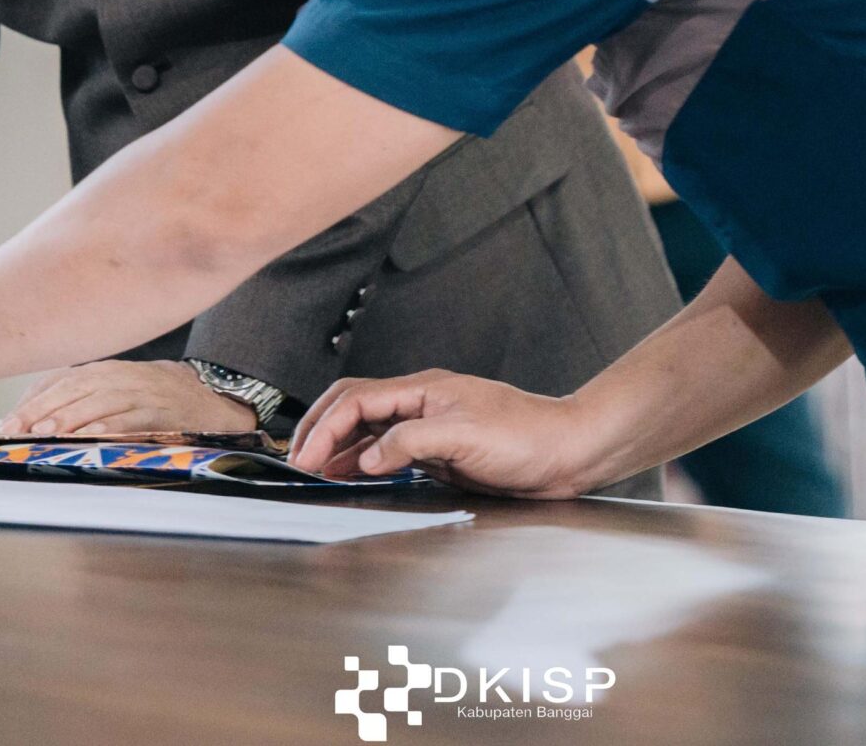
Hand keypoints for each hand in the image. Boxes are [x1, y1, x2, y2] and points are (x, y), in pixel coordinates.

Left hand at [0, 359, 261, 436]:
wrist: (205, 397)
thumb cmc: (150, 397)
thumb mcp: (113, 390)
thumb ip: (77, 400)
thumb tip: (28, 422)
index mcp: (102, 371)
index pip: (60, 380)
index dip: (32, 400)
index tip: (8, 424)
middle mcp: (118, 376)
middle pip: (74, 388)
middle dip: (42, 409)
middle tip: (16, 429)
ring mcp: (140, 392)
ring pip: (99, 402)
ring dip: (70, 417)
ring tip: (44, 432)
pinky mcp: (160, 412)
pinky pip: (132, 419)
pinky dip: (111, 427)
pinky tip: (91, 438)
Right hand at [290, 370, 604, 495]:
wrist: (567, 452)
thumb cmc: (528, 436)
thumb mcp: (464, 435)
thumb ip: (410, 443)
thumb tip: (366, 457)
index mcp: (423, 389)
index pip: (357, 400)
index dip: (325, 427)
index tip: (305, 457)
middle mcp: (421, 404)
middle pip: (355, 408)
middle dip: (321, 430)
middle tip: (297, 461)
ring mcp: (429, 427)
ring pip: (369, 430)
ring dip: (339, 448)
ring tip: (314, 471)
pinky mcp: (440, 451)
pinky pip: (389, 452)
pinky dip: (364, 462)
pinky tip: (354, 475)